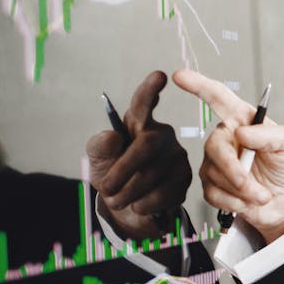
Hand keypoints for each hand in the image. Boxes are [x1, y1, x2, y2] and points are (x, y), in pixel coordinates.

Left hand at [86, 70, 190, 239]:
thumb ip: (98, 146)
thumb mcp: (97, 159)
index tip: (160, 76)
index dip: (150, 91)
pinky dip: (144, 203)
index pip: (143, 104)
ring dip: (128, 193)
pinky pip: (164, 193)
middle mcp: (162, 135)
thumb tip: (114, 137)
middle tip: (106, 190)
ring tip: (117, 200)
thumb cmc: (113, 174)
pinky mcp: (185, 179)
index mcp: (139, 123)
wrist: (129, 207)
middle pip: (146, 146)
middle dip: (123, 171)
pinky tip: (139, 204)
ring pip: (153, 174)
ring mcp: (177, 156)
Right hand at [172, 68, 283, 241]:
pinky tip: (248, 201)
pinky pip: (212, 193)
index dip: (198, 85)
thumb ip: (270, 134)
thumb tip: (242, 132)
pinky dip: (233, 202)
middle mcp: (228, 138)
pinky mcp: (215, 186)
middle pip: (213, 146)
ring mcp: (218, 163)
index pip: (218, 97)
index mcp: (244, 120)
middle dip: (231, 168)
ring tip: (262, 194)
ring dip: (241, 190)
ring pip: (213, 174)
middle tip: (248, 183)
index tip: (180, 76)